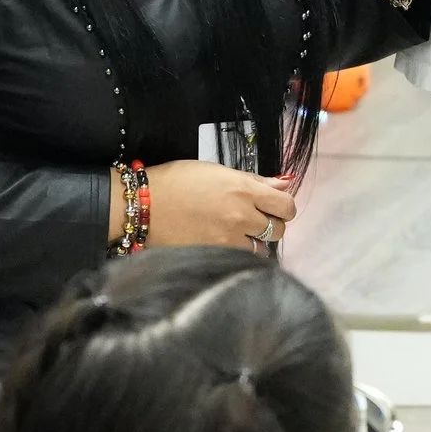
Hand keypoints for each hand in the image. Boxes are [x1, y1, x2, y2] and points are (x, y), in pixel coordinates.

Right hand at [129, 161, 296, 253]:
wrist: (144, 205)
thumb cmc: (178, 181)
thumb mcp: (217, 171)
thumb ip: (254, 180)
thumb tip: (285, 183)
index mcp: (243, 190)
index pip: (286, 205)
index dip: (284, 208)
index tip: (275, 209)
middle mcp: (241, 215)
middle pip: (278, 230)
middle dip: (270, 226)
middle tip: (254, 222)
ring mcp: (229, 239)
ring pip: (261, 249)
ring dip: (254, 244)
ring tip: (236, 235)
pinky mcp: (216, 256)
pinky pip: (240, 260)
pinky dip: (238, 255)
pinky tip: (224, 246)